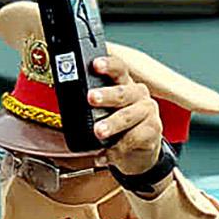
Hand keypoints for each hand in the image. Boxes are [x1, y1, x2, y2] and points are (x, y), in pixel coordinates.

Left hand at [88, 55, 165, 177]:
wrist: (139, 153)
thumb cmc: (118, 127)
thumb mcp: (105, 112)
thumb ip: (92, 104)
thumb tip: (66, 98)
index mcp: (125, 85)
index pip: (118, 69)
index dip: (107, 65)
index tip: (95, 64)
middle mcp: (138, 95)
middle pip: (123, 92)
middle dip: (106, 95)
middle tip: (91, 97)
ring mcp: (147, 112)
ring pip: (128, 116)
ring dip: (111, 124)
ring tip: (98, 132)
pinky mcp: (152, 131)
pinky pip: (132, 139)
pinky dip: (115, 149)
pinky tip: (104, 154)